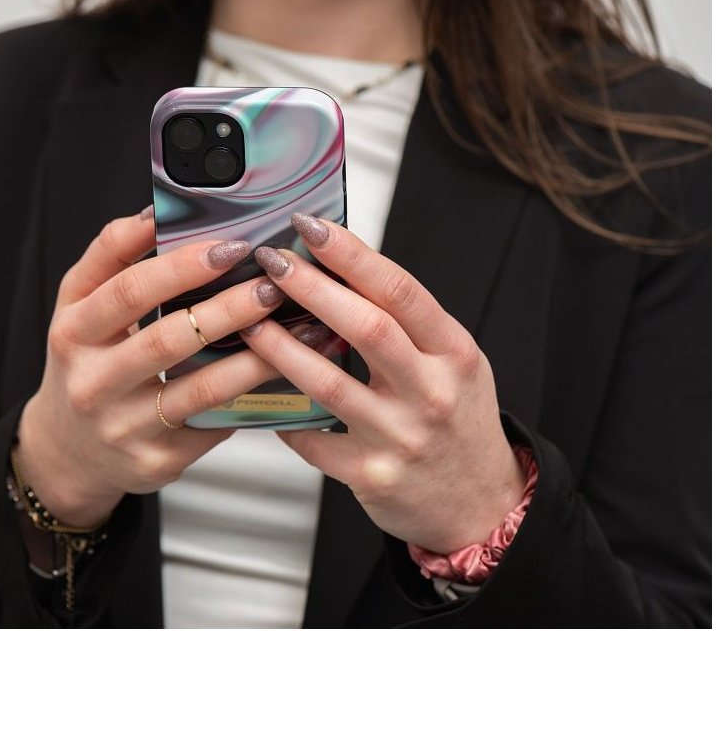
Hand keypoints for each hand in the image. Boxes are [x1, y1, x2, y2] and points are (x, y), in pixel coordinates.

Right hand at [17, 207, 283, 527]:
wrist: (68, 449)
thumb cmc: (86, 362)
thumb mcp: (79, 306)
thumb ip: (112, 255)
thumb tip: (156, 211)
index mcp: (73, 333)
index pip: (128, 292)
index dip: (181, 266)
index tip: (230, 245)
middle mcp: (93, 383)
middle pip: (167, 340)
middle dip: (227, 308)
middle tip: (272, 284)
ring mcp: (124, 428)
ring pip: (200, 389)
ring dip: (256, 356)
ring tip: (298, 328)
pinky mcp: (157, 460)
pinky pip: (214, 424)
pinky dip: (253, 396)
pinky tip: (287, 373)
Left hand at [240, 213, 525, 553]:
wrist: (482, 503)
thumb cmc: (458, 420)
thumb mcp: (453, 363)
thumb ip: (407, 324)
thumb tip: (340, 268)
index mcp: (453, 352)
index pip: (400, 291)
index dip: (352, 255)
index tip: (312, 227)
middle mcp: (432, 392)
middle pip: (366, 327)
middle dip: (310, 288)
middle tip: (270, 261)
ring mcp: (401, 437)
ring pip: (329, 383)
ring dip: (281, 347)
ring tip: (248, 321)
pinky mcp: (372, 476)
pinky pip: (313, 439)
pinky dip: (284, 416)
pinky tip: (260, 393)